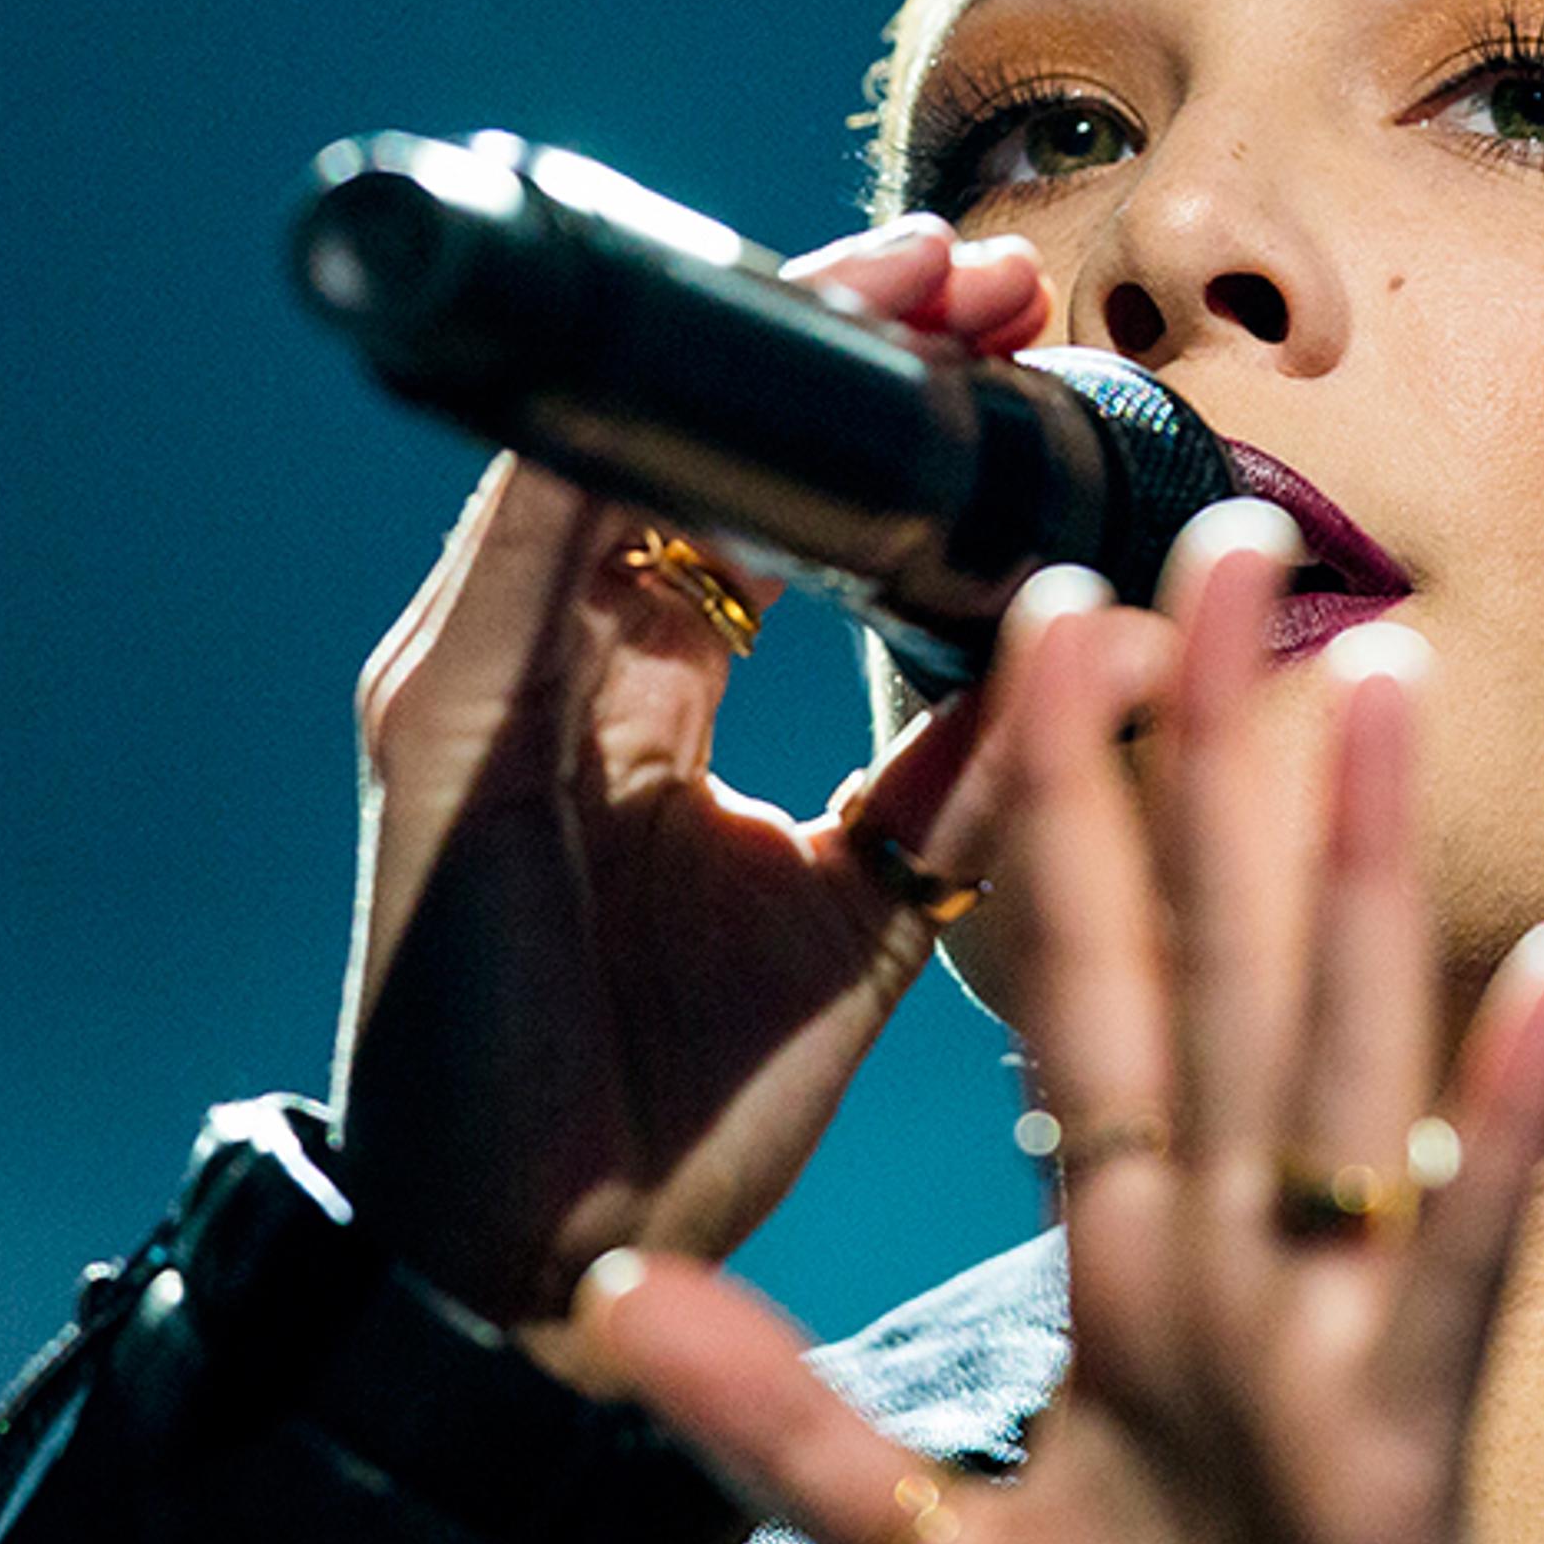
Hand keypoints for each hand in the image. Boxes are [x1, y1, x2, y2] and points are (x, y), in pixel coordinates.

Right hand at [331, 217, 1050, 1372]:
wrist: (553, 1275)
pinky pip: (536, 534)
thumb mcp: (863, 908)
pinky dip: (644, 435)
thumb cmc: (680, 1111)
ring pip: (620, 448)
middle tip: (991, 268)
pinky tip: (759, 358)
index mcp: (637, 705)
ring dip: (766, 353)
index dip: (878, 412)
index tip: (1019, 332)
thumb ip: (959, 776)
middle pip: (688, 446)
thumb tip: (1103, 643)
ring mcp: (480, 680)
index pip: (753, 506)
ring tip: (917, 282)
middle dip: (837, 342)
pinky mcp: (441, 718)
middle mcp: (548, 667)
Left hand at [582, 508, 1543, 1543]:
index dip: (1050, 815)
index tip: (1037, 621)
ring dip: (1359, 868)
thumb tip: (612, 1293)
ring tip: (1374, 674)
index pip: (1080, 998)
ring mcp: (1327, 1342)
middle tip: (1217, 535)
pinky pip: (1453, 1260)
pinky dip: (1497, 1122)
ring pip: (1335, 1058)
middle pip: (1214, 968)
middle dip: (1207, 759)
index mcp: (1129, 1273)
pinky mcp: (1402, 1445)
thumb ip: (780, 1422)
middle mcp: (1233, 1266)